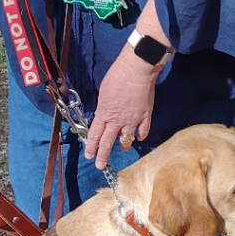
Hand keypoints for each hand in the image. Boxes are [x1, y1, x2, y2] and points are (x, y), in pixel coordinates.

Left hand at [85, 50, 157, 168]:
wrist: (136, 70)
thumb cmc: (117, 76)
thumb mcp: (103, 92)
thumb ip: (103, 107)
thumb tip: (104, 114)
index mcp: (104, 113)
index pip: (95, 135)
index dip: (91, 147)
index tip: (89, 155)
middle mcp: (117, 120)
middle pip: (108, 142)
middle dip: (102, 155)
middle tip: (100, 165)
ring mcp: (132, 120)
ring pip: (126, 139)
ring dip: (123, 146)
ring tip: (122, 149)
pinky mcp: (145, 115)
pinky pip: (143, 130)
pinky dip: (141, 136)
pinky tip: (139, 138)